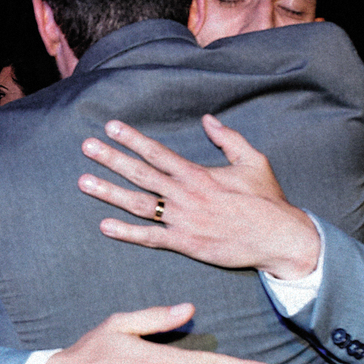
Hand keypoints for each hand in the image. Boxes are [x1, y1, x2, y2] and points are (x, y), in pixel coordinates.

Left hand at [77, 115, 319, 279]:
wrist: (280, 238)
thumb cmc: (267, 199)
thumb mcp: (253, 161)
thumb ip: (228, 139)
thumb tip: (208, 119)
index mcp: (198, 174)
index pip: (157, 152)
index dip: (132, 139)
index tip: (110, 127)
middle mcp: (185, 194)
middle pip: (140, 173)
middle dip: (111, 158)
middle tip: (86, 146)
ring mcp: (183, 220)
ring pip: (138, 203)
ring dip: (109, 192)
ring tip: (84, 182)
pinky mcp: (186, 243)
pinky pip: (150, 237)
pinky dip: (126, 232)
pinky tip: (104, 225)